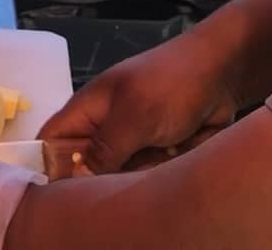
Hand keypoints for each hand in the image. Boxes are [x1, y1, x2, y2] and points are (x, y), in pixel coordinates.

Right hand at [37, 29, 243, 175]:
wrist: (224, 72)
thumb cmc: (170, 86)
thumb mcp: (133, 118)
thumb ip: (103, 151)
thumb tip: (74, 179)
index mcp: (88, 109)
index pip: (51, 139)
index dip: (47, 165)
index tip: (57, 197)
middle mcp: (106, 126)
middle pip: (86, 166)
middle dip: (101, 180)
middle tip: (120, 185)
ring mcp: (134, 138)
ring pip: (120, 174)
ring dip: (137, 176)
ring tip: (158, 161)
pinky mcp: (159, 148)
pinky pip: (148, 173)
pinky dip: (161, 172)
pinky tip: (175, 163)